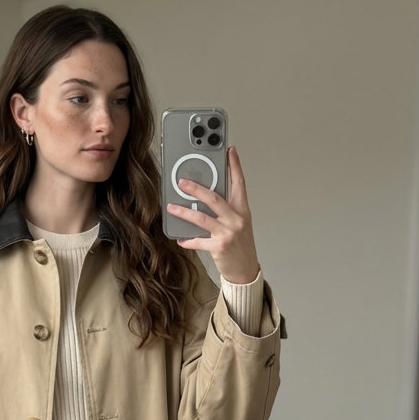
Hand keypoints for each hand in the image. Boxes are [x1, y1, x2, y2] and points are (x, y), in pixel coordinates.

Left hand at [167, 145, 259, 283]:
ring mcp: (227, 233)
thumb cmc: (241, 244)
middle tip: (182, 182)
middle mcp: (236, 219)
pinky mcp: (219, 247)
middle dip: (196, 188)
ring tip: (172, 207)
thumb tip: (206, 196)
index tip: (229, 150)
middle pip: (214, 198)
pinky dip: (188, 240)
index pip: (239, 183)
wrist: (246, 269)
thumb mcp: (239, 222)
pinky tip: (180, 238)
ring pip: (202, 218)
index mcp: (242, 210)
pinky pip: (198, 241)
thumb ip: (227, 208)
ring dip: (184, 212)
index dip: (234, 165)